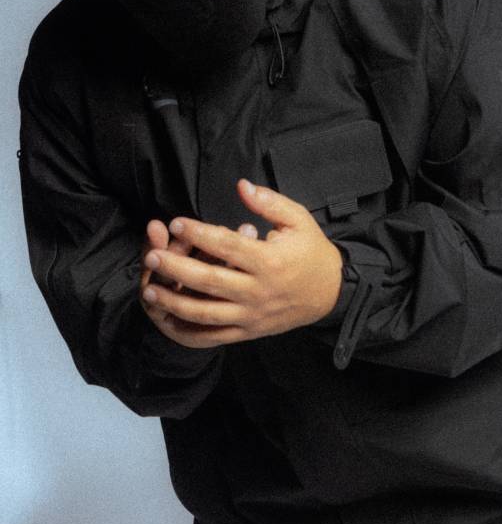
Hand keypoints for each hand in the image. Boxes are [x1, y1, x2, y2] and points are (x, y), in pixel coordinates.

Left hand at [140, 180, 343, 347]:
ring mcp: (251, 315)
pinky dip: (189, 332)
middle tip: (152, 256)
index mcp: (270, 260)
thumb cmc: (312, 251)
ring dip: (175, 303)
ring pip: (206, 313)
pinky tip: (168, 321)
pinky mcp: (248, 331)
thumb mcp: (299, 219)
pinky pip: (214, 337)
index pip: (227, 245)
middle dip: (176, 269)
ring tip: (151, 290)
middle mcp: (258, 290)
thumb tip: (241, 186)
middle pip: (210, 280)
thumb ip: (269, 202)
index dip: (199, 234)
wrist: (330, 293)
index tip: (176, 223)